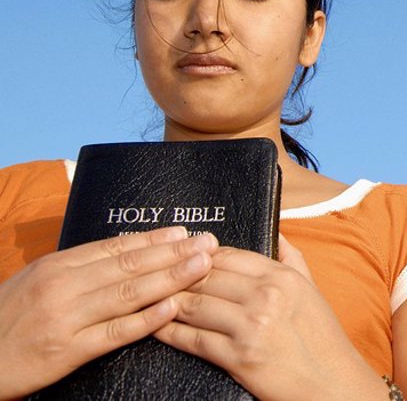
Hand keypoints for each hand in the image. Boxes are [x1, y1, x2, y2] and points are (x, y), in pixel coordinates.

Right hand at [0, 227, 216, 398]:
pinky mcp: (67, 351)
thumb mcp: (38, 279)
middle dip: (174, 253)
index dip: (154, 239)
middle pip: (129, 266)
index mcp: (58, 264)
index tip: (185, 232)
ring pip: (128, 294)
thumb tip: (127, 249)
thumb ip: (80, 266)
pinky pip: (114, 333)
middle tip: (208, 243)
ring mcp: (67, 318)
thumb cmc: (10, 316)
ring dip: (171, 278)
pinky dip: (147, 319)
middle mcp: (64, 286)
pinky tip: (173, 307)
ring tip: (202, 267)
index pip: (116, 247)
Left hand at [153, 234, 385, 400]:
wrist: (333, 384)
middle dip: (176, 277)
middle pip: (204, 276)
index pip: (228, 256)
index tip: (182, 258)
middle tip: (155, 277)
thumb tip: (276, 231)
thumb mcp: (311, 288)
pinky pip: (193, 339)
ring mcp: (251, 326)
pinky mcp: (238, 357)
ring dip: (167, 302)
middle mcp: (266, 296)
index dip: (198, 256)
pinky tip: (156, 328)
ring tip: (149, 300)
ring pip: (194, 305)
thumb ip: (291, 256)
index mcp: (282, 276)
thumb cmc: (322, 338)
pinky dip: (169, 332)